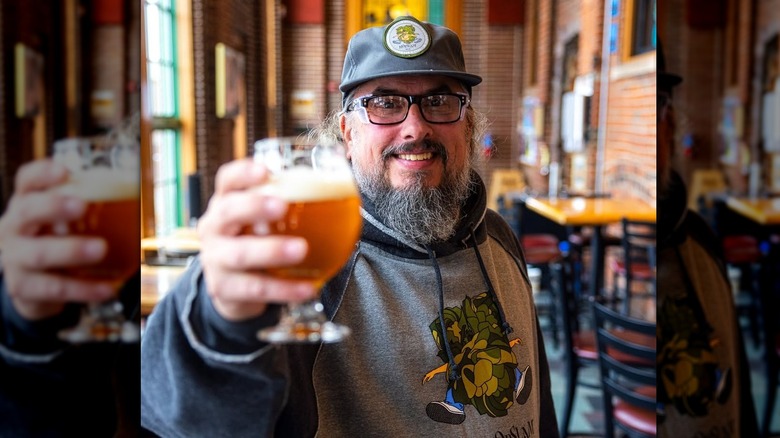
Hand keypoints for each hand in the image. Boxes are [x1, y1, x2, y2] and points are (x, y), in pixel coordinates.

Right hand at [0, 160, 114, 320]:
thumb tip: (140, 191)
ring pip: (39, 254)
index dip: (42, 174)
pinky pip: (54, 288)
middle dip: (53, 207)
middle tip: (82, 206)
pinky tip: (108, 289)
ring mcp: (14, 258)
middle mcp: (14, 228)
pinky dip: (83, 289)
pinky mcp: (22, 287)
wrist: (30, 285)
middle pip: (27, 212)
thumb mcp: (61, 221)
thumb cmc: (53, 241)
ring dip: (71, 250)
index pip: (27, 181)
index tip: (65, 171)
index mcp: (26, 204)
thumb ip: (89, 207)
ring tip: (101, 248)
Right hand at [197, 158, 316, 320]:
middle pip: (227, 212)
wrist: (231, 288)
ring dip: (272, 250)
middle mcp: (214, 227)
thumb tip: (344, 190)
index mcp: (226, 203)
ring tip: (300, 249)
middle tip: (282, 206)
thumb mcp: (261, 221)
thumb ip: (289, 205)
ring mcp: (215, 259)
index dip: (243, 173)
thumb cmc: (254, 241)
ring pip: (239, 254)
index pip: (227, 180)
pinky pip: (255, 289)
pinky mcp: (223, 288)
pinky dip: (283, 289)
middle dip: (254, 206)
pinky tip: (306, 288)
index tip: (265, 170)